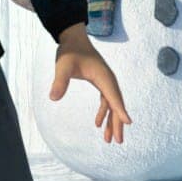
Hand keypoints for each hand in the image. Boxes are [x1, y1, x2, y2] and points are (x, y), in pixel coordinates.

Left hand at [50, 23, 132, 143]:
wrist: (73, 39)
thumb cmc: (70, 51)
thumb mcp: (63, 66)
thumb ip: (59, 81)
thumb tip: (53, 98)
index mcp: (104, 76)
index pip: (113, 96)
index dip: (120, 110)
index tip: (128, 123)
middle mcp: (108, 80)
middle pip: (116, 104)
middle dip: (118, 123)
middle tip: (118, 141)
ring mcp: (106, 81)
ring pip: (112, 104)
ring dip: (112, 121)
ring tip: (109, 139)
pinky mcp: (101, 82)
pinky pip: (106, 101)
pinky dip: (104, 113)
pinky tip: (98, 124)